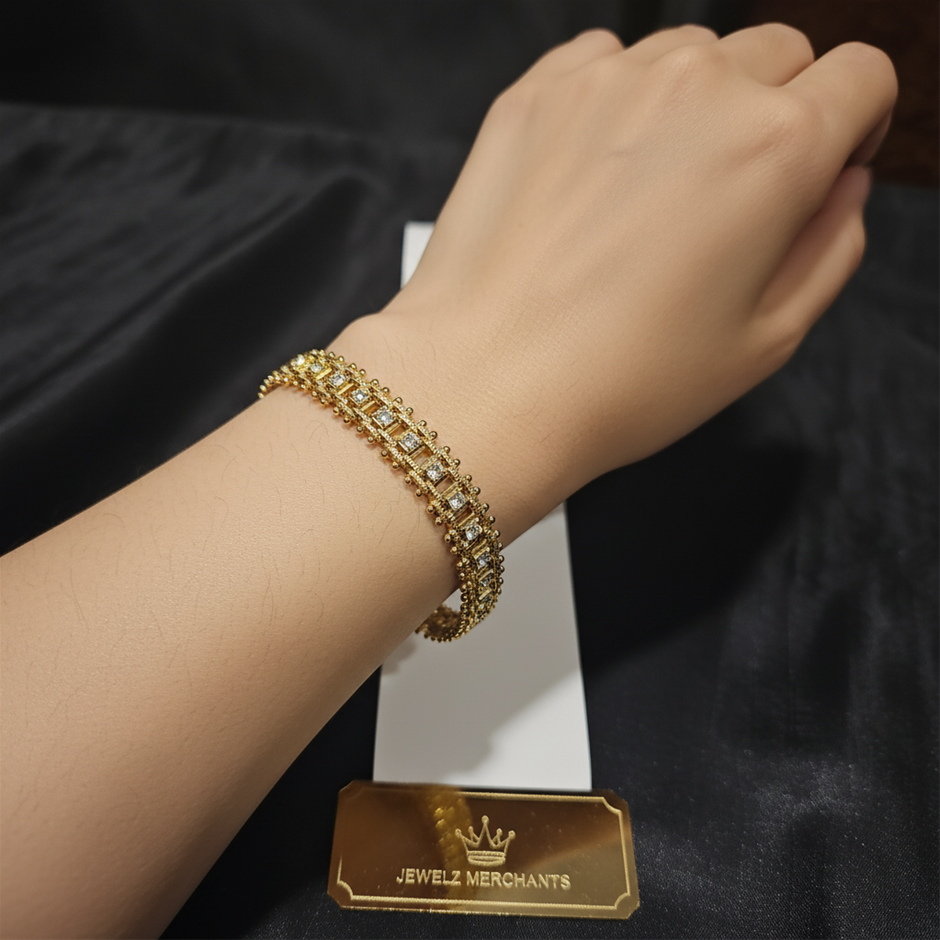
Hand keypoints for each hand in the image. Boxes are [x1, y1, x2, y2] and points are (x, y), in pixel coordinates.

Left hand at [337, 25, 895, 537]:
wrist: (486, 385)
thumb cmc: (620, 381)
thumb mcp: (767, 340)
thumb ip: (832, 246)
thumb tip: (841, 186)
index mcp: (777, 147)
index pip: (862, 76)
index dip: (856, 122)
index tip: (826, 159)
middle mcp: (698, 89)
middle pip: (778, 55)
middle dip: (779, 110)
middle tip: (733, 193)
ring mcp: (609, 81)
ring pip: (691, 53)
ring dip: (695, 103)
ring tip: (651, 194)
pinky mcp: (537, 93)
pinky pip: (606, 61)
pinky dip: (618, 100)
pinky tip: (596, 173)